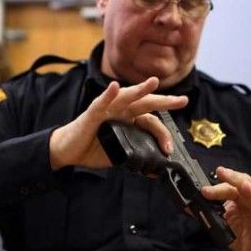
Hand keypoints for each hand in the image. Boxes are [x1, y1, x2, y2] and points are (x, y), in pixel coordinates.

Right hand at [49, 77, 187, 169]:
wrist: (69, 151)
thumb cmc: (93, 147)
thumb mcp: (120, 153)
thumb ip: (136, 154)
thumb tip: (155, 167)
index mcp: (129, 119)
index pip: (151, 120)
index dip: (163, 133)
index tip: (170, 148)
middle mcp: (120, 111)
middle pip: (145, 103)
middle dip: (164, 101)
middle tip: (182, 100)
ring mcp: (106, 110)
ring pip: (126, 97)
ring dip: (140, 89)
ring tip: (153, 82)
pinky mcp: (91, 114)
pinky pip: (100, 103)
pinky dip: (108, 95)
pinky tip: (114, 87)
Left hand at [201, 166, 250, 250]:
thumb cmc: (240, 233)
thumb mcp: (222, 223)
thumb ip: (208, 214)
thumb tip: (189, 206)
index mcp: (241, 198)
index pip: (230, 187)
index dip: (217, 187)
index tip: (204, 190)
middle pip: (246, 184)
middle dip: (234, 178)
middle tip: (222, 172)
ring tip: (245, 187)